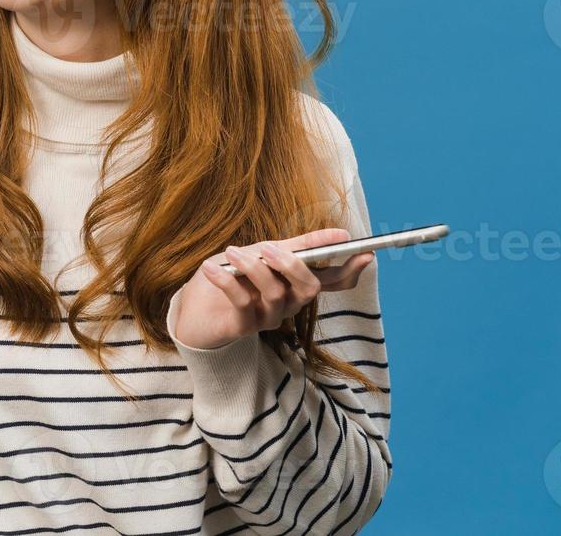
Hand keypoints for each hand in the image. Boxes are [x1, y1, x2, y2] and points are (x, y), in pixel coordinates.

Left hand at [171, 228, 374, 350]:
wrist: (195, 307)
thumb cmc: (233, 275)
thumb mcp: (264, 253)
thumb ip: (297, 246)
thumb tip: (340, 234)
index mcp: (297, 285)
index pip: (333, 282)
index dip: (351, 269)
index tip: (365, 252)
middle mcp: (289, 304)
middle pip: (308, 289)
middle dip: (292, 265)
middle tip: (267, 247)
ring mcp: (268, 317)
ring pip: (275, 293)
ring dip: (253, 268)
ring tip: (232, 251)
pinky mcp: (243, 327)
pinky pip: (242, 302)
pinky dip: (225, 281)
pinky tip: (210, 269)